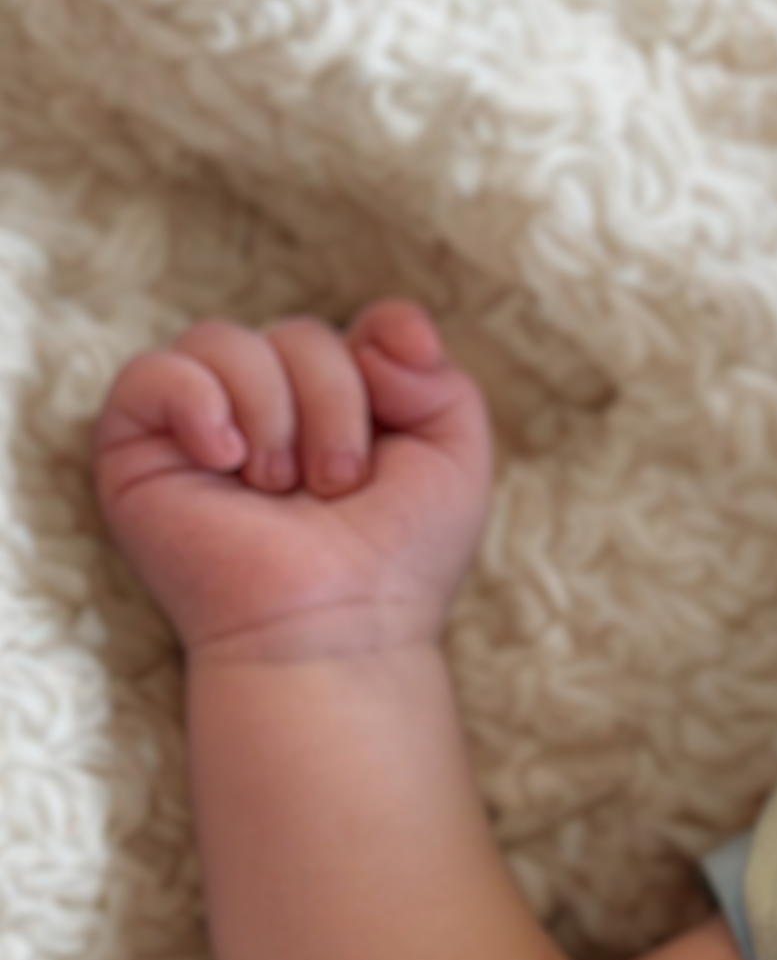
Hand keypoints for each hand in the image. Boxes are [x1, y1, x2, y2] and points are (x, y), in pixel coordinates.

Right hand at [93, 302, 493, 665]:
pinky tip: (226, 459)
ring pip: (225, 340)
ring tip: (281, 488)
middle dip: (333, 402)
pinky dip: (197, 403)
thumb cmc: (396, 563)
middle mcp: (268, 409)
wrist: (337, 629)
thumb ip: (444, 379)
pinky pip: (154, 371)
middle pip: (298, 333)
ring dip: (272, 412)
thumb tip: (384, 333)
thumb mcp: (455, 464)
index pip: (355, 329)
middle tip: (338, 486)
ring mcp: (201, 425)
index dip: (382, 334)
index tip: (403, 362)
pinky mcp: (137, 448)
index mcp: (338, 410)